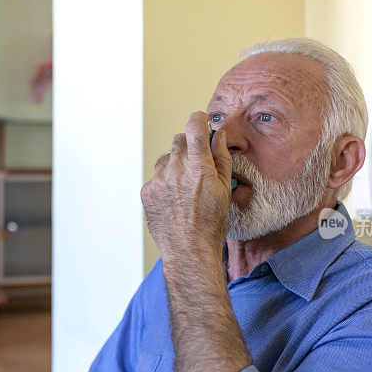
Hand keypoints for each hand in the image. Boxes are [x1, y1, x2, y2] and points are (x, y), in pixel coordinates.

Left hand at [141, 111, 231, 259]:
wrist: (189, 251)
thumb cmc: (211, 224)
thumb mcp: (224, 190)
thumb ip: (221, 158)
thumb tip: (218, 136)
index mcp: (199, 168)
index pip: (194, 127)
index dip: (198, 120)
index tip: (201, 121)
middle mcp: (176, 171)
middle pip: (179, 139)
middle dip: (189, 145)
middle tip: (197, 162)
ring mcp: (158, 181)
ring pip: (166, 158)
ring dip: (176, 164)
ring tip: (185, 187)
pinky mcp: (146, 192)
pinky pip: (156, 176)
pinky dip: (165, 181)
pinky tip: (174, 199)